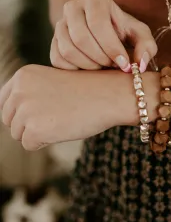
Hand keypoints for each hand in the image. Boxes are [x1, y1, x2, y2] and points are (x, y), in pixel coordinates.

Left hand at [0, 64, 130, 150]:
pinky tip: (63, 128)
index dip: (21, 112)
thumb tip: (13, 118)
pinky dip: (45, 142)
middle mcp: (18, 91)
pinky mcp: (34, 130)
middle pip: (9, 120)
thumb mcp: (51, 83)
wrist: (109, 95)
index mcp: (22, 76)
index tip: (40, 113)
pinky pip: (29, 145)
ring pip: (18, 134)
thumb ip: (29, 95)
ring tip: (62, 119)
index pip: (4, 103)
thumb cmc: (87, 90)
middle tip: (56, 117)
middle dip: (28, 124)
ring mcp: (25, 110)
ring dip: (38, 133)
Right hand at [50, 0, 157, 71]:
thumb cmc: (123, 31)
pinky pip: (57, 60)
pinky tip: (89, 69)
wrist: (103, 31)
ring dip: (88, 65)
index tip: (124, 64)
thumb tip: (140, 65)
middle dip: (100, 58)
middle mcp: (72, 7)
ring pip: (68, 50)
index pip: (98, 24)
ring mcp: (59, 24)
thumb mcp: (140, 34)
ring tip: (103, 66)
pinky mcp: (53, 42)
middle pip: (81, 38)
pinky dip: (75, 69)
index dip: (111, 48)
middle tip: (113, 66)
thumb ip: (147, 47)